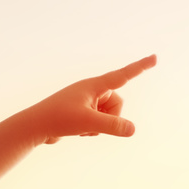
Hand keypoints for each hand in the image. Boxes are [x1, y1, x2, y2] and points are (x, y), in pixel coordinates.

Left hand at [24, 55, 154, 144]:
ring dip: (100, 126)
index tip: (155, 58)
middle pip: (118, 103)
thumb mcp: (88, 123)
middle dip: (111, 117)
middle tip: (91, 123)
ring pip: (109, 115)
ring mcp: (87, 102)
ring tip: (81, 127)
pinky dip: (93, 130)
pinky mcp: (82, 113)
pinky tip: (77, 131)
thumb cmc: (58, 119)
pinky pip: (99, 122)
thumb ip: (112, 126)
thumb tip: (132, 129)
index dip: (140, 67)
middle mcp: (92, 90)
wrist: (34, 127)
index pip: (122, 75)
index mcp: (93, 85)